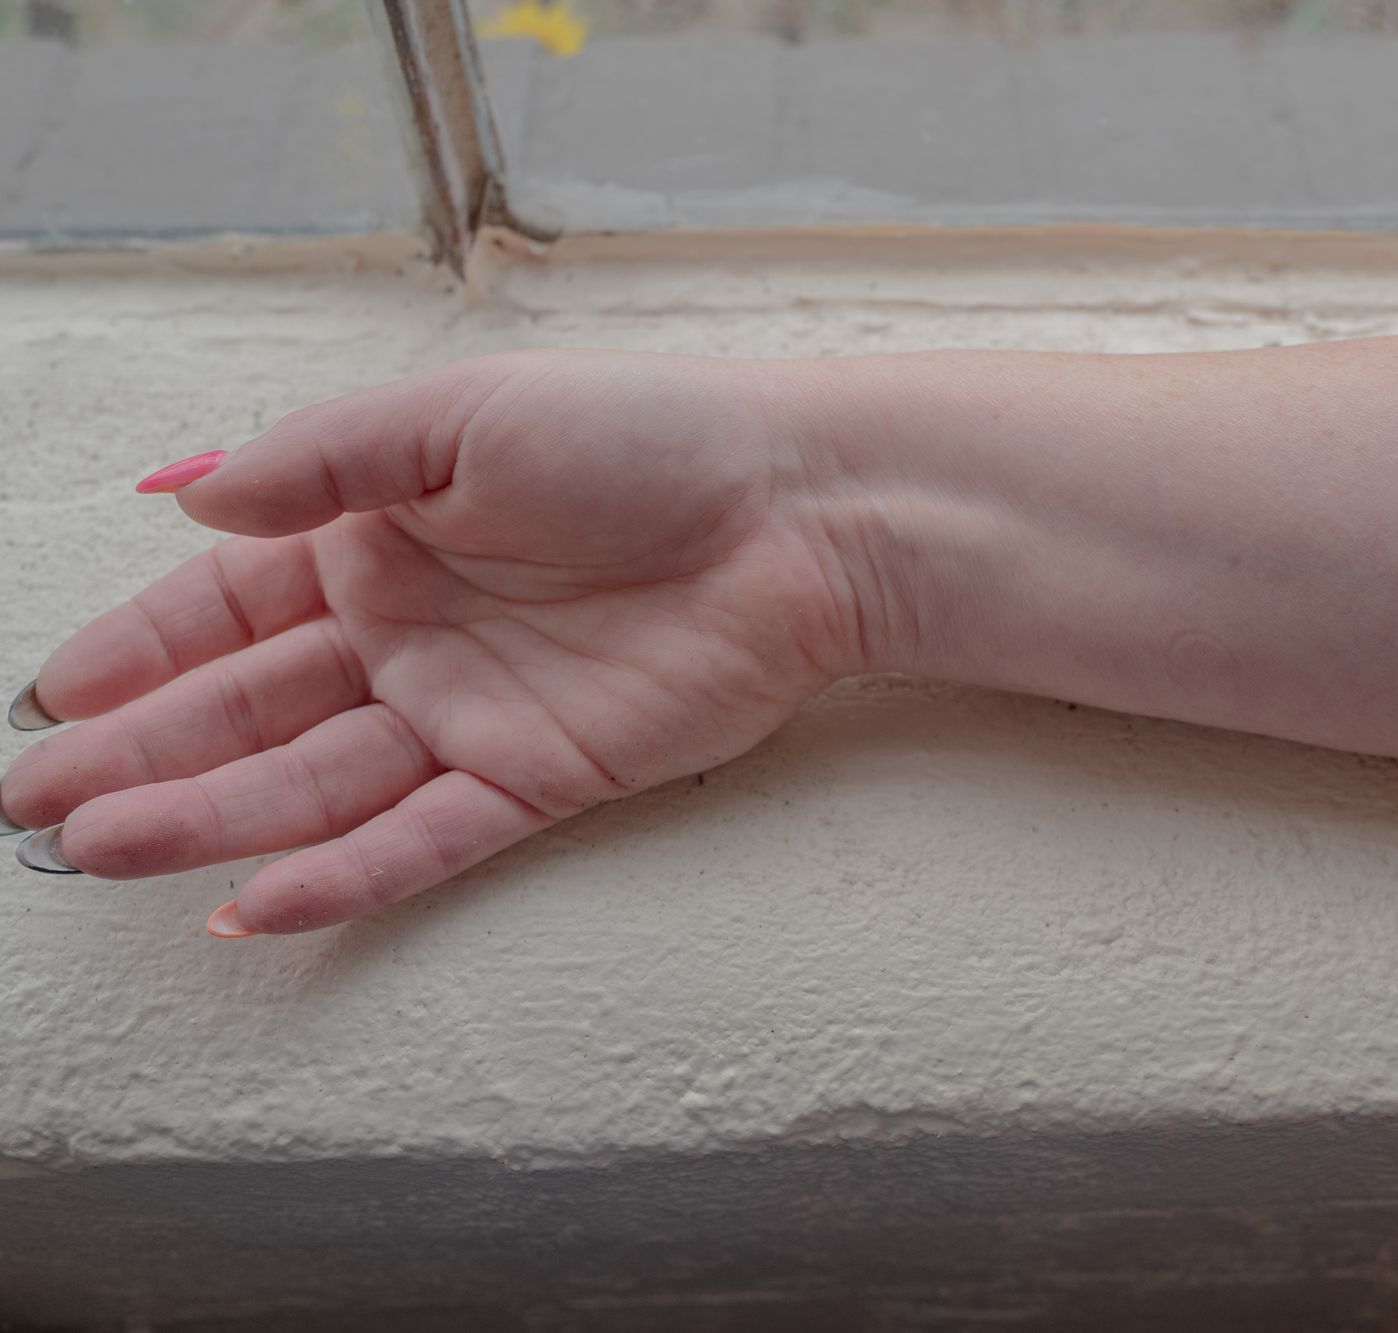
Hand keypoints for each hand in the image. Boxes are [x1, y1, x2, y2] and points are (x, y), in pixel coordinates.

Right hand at [2, 351, 859, 934]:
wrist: (796, 512)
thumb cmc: (646, 437)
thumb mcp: (456, 417)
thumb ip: (322, 462)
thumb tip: (190, 498)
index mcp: (384, 536)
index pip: (231, 603)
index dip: (138, 648)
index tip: (50, 694)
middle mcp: (416, 631)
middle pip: (252, 704)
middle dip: (143, 750)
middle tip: (37, 800)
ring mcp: (474, 710)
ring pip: (318, 780)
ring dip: (212, 816)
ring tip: (105, 848)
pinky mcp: (542, 775)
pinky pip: (426, 836)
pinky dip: (344, 872)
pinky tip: (257, 900)